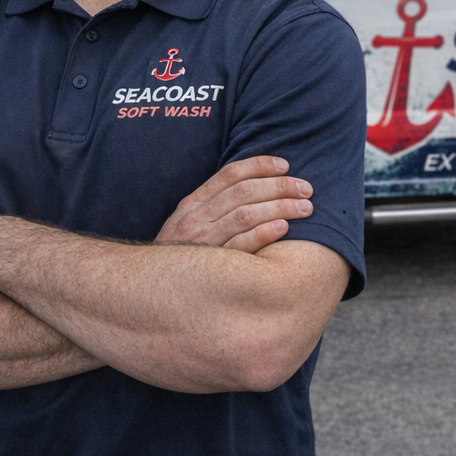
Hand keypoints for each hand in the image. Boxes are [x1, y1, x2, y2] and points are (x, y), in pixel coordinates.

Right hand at [155, 156, 313, 253]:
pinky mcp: (210, 267)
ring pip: (245, 215)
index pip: (229, 174)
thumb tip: (256, 188)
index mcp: (193, 204)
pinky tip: (284, 228)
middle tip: (307, 189)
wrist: (149, 290)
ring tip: (306, 208)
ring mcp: (202, 242)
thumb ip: (214, 207)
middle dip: (280, 186)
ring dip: (280, 208)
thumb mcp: (189, 225)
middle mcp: (196, 219)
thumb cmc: (181, 255)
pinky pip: (240, 246)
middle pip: (244, 192)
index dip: (260, 165)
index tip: (286, 165)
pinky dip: (263, 234)